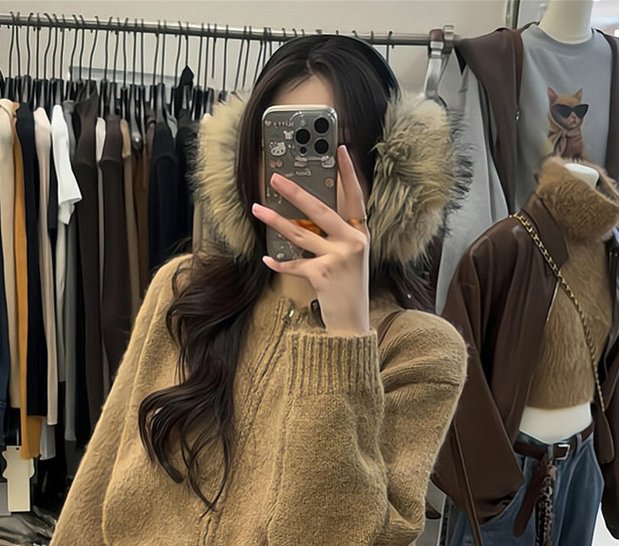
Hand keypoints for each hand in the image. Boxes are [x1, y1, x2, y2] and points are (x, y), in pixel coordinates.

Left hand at [252, 145, 369, 333]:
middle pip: (320, 209)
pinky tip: (267, 259)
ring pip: (300, 233)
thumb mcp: (350, 257)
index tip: (340, 150)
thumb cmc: (349, 289)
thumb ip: (335, 236)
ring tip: (258, 209)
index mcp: (360, 233)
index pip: (356, 196)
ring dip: (275, 220)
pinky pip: (294, 264)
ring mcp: (338, 258)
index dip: (349, 172)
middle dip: (295, 192)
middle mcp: (352, 242)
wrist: (352, 323)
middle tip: (275, 178)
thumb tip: (307, 214)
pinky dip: (279, 263)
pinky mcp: (323, 275)